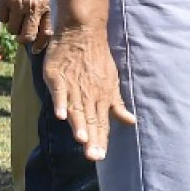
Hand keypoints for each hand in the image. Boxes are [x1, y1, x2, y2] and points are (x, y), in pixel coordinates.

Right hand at [0, 0, 53, 51]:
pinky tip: (10, 8)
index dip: (41, 44)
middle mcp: (33, 6)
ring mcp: (16, 3)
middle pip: (27, 36)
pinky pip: (2, 18)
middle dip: (25, 39)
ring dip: (14, 26)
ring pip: (12, 28)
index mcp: (49, 2)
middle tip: (24, 36)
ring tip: (18, 18)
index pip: (46, 33)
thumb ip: (51, 1)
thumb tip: (49, 19)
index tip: (38, 48)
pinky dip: (5, 17)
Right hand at [42, 24, 135, 161]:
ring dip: (79, 124)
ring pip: (77, 108)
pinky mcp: (58, 77)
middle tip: (93, 157)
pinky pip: (60, 92)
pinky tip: (61, 116)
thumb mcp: (111, 83)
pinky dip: (61, 103)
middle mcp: (88, 94)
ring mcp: (73, 86)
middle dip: (92, 139)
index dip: (101, 139)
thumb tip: (131, 122)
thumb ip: (117, 105)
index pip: (101, 123)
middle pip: (90, 120)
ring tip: (82, 139)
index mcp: (101, 97)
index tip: (100, 157)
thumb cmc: (97, 60)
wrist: (84, 33)